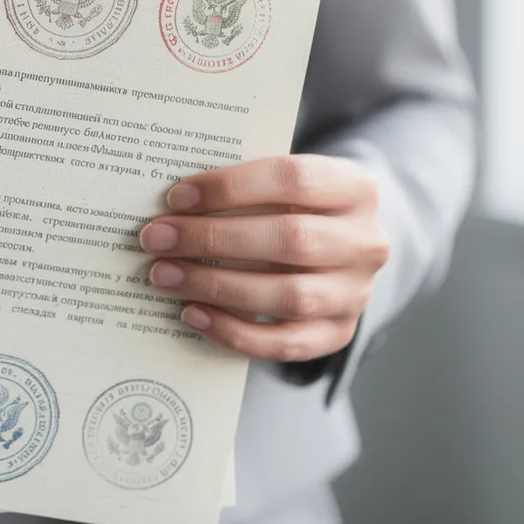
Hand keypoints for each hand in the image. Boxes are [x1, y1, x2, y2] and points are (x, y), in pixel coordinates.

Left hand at [139, 155, 389, 362]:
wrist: (341, 245)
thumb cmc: (296, 206)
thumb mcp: (284, 184)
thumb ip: (244, 189)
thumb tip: (173, 206)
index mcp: (355, 188)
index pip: (294, 180)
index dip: (231, 188)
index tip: (177, 197)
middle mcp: (365, 242)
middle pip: (290, 240)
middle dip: (213, 239)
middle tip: (157, 238)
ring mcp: (356, 293)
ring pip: (288, 296)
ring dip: (216, 287)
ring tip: (165, 276)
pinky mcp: (338, 333)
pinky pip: (285, 343)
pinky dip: (234, 332)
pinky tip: (193, 314)